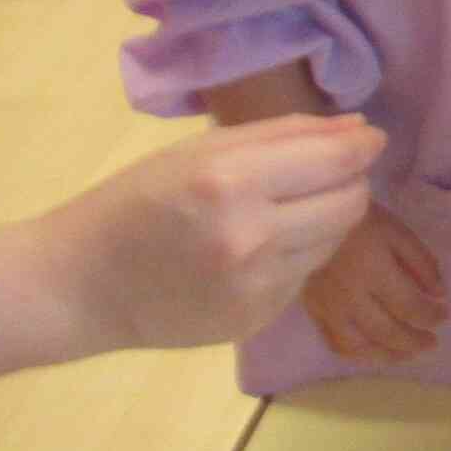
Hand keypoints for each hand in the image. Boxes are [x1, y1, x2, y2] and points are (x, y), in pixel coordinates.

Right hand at [41, 115, 384, 353]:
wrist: (80, 285)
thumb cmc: (137, 201)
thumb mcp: (201, 150)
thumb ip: (287, 135)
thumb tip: (360, 130)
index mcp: (231, 181)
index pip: (336, 161)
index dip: (363, 147)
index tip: (369, 140)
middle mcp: (250, 237)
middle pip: (350, 203)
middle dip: (348, 183)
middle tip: (322, 175)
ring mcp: (255, 286)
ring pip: (334, 242)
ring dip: (323, 221)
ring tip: (280, 212)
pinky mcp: (256, 320)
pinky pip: (304, 276)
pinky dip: (294, 257)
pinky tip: (255, 251)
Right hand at [300, 202, 445, 363]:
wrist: (309, 216)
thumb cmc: (359, 220)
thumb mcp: (398, 231)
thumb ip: (421, 263)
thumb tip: (439, 294)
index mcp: (374, 270)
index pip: (409, 306)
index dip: (430, 316)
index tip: (443, 315)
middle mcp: (350, 295)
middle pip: (386, 331)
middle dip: (414, 341)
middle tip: (432, 343)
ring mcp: (328, 307)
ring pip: (358, 346)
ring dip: (387, 355)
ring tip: (407, 354)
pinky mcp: (312, 311)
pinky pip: (333, 342)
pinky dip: (357, 354)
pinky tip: (374, 352)